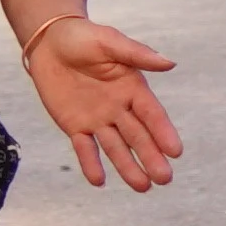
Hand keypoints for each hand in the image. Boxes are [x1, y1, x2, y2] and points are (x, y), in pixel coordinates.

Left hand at [19, 10, 182, 190]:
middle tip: (164, 179)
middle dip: (151, 157)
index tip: (175, 152)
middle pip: (138, 137)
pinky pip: (84, 148)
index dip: (163, 132)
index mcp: (133, 88)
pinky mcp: (75, 126)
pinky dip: (91, 164)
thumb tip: (170, 63)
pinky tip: (99, 181)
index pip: (152, 114)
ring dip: (128, 167)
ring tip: (142, 188)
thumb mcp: (110, 42)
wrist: (50, 42)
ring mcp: (98, 120)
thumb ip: (137, 55)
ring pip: (115, 148)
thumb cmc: (84, 37)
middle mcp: (120, 108)